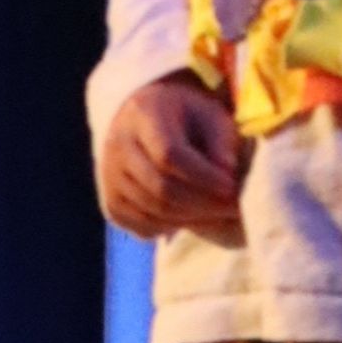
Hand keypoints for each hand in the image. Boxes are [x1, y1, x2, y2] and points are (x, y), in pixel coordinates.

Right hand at [100, 73, 241, 237]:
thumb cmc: (186, 116)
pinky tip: (194, 217)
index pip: (168, 154)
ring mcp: (108, 176)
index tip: (232, 185)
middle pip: (160, 187)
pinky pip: (142, 226)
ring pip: (152, 211)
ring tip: (220, 214)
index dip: (203, 175)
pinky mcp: (110, 202)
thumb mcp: (209, 114)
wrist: (145, 121)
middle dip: (202, 203)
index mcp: (143, 114)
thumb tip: (228, 175)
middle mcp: (118, 144)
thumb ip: (221, 141)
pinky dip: (172, 228)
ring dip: (192, 219)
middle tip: (233, 208)